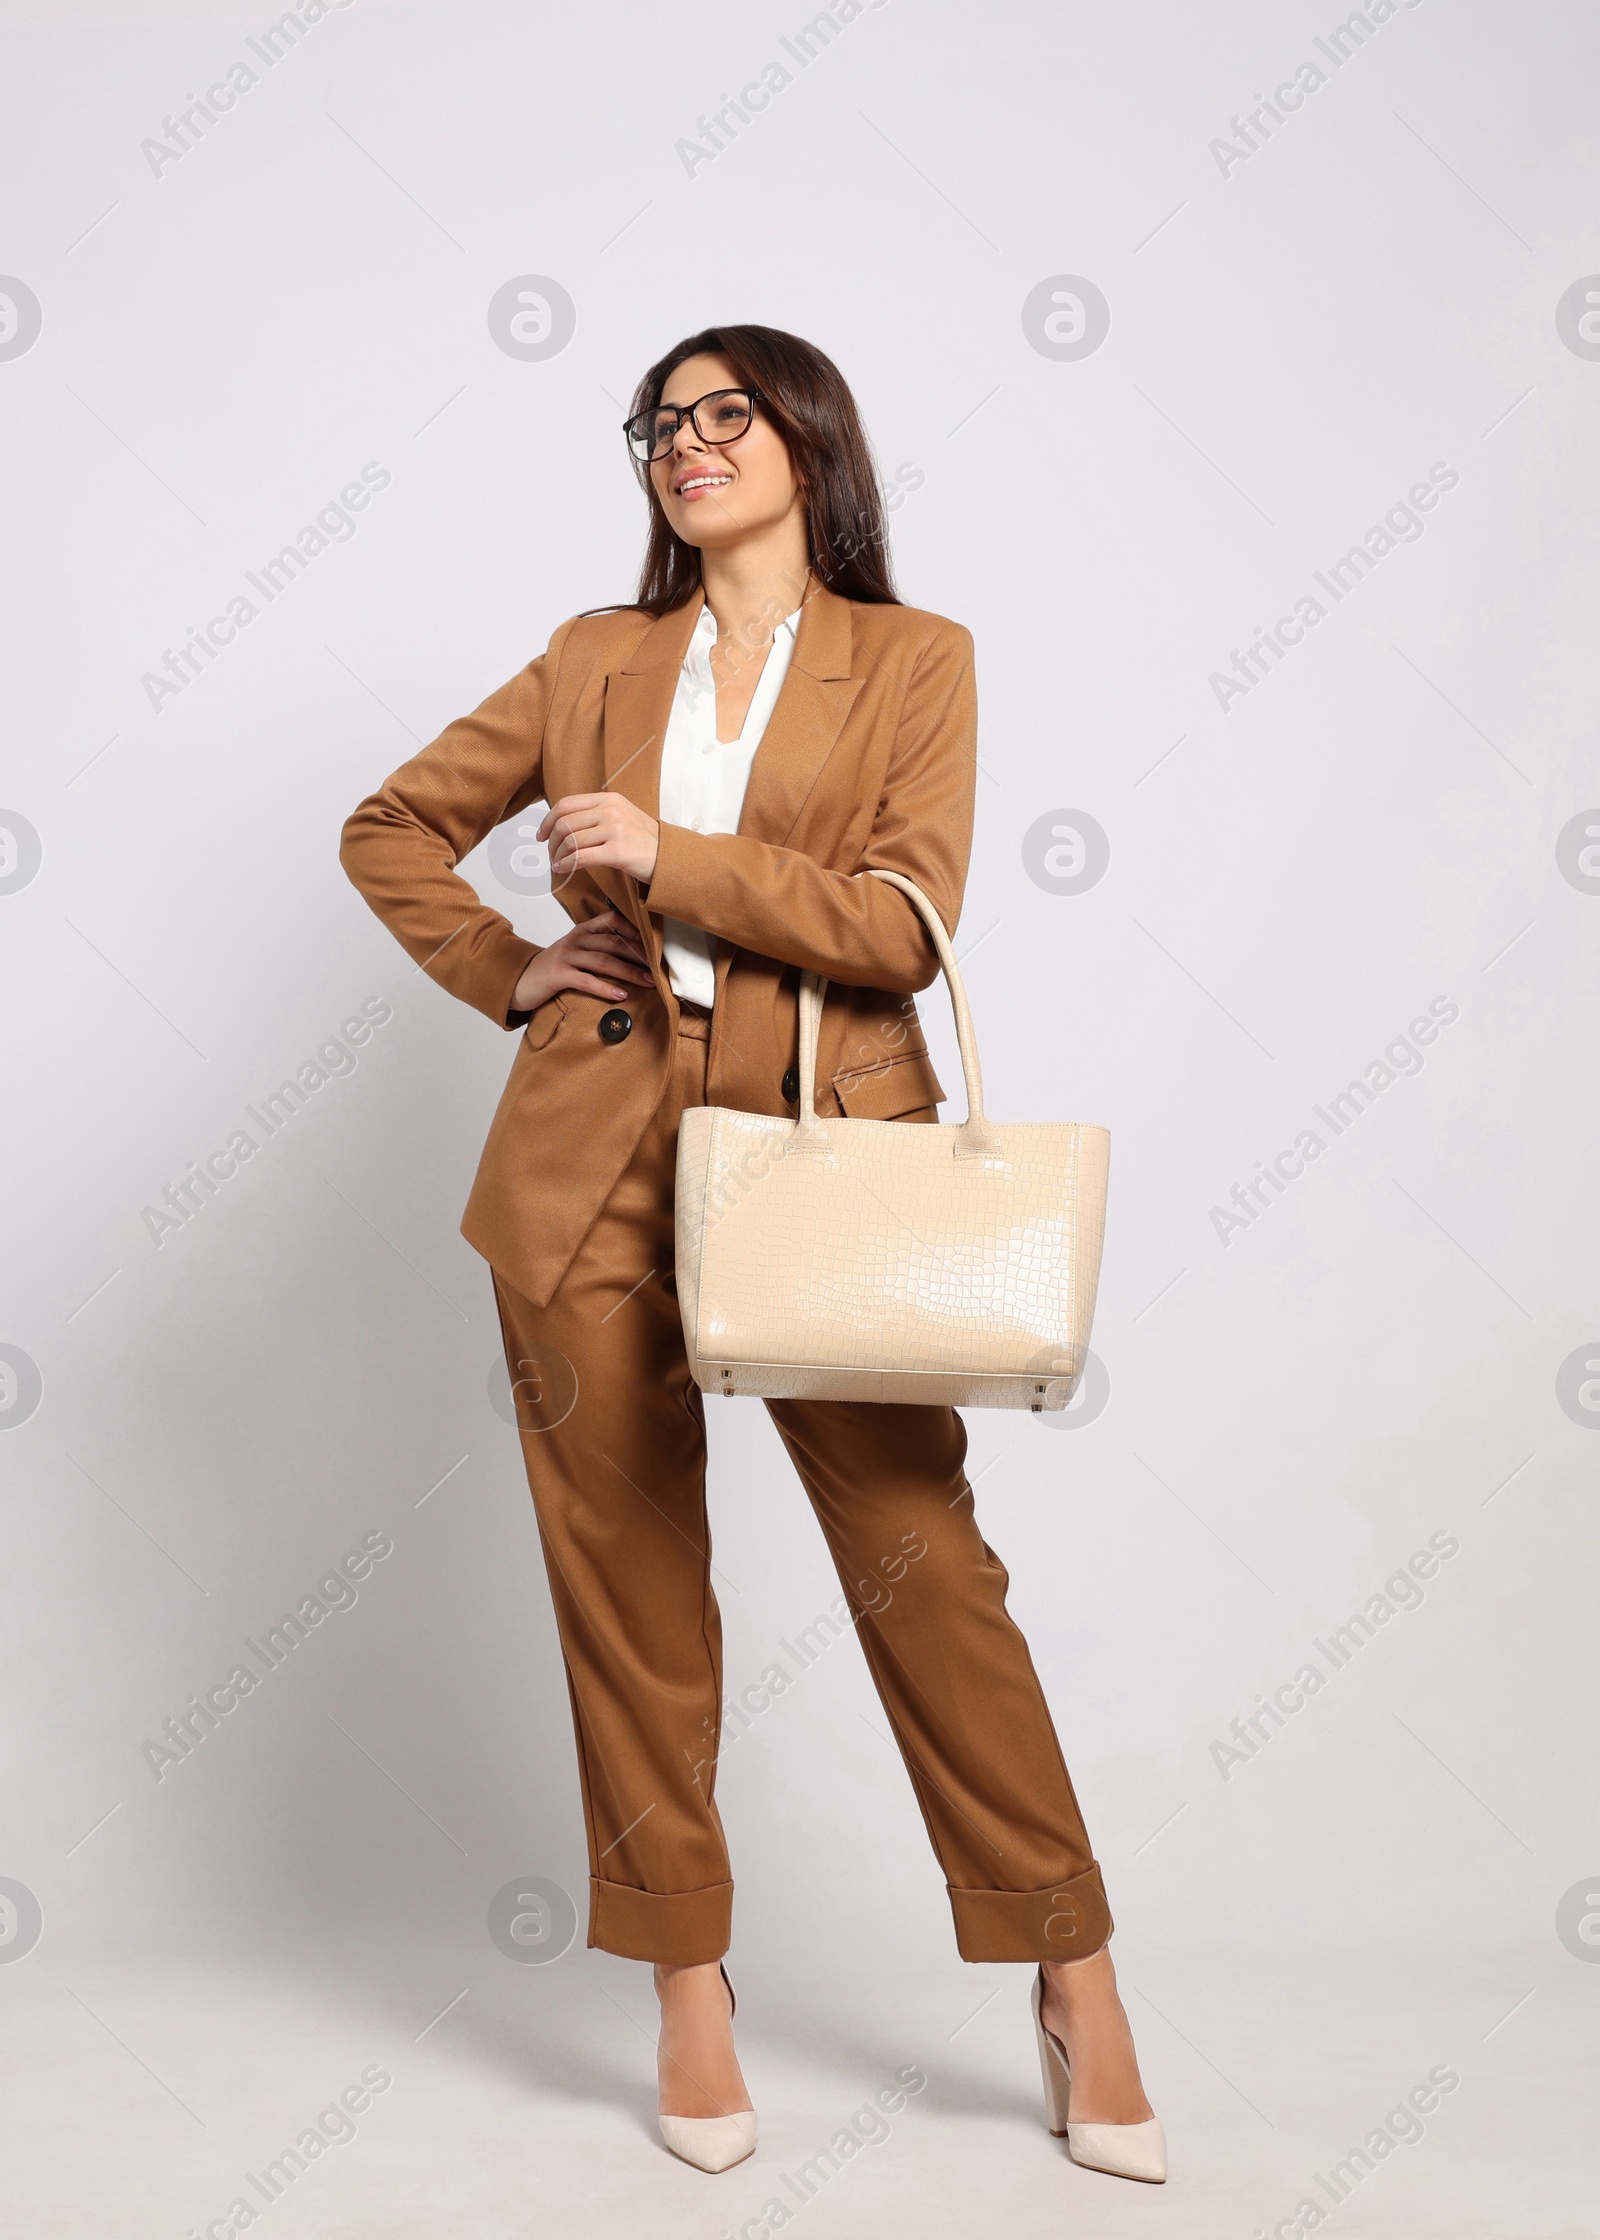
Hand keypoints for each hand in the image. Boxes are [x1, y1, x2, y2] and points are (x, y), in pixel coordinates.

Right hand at [512, 908, 654, 1014]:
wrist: (521, 980)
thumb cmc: (555, 968)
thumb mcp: (577, 951)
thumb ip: (600, 948)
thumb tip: (635, 955)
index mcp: (583, 930)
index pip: (613, 920)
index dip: (635, 931)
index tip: (655, 944)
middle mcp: (576, 939)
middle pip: (613, 943)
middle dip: (639, 956)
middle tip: (659, 968)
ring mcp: (566, 956)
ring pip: (604, 961)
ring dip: (629, 972)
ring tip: (648, 982)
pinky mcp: (558, 975)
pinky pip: (586, 980)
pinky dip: (605, 988)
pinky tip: (621, 995)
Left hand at [538, 792, 659, 884]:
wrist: (670, 858)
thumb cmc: (644, 841)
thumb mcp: (622, 816)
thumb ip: (596, 814)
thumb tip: (563, 824)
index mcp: (609, 799)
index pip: (566, 804)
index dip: (548, 820)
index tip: (542, 834)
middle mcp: (611, 810)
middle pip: (565, 824)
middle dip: (551, 842)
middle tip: (550, 855)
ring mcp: (615, 829)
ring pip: (571, 841)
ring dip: (558, 856)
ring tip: (558, 864)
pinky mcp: (618, 851)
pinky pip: (581, 857)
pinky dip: (566, 864)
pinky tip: (563, 870)